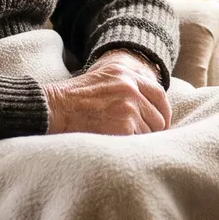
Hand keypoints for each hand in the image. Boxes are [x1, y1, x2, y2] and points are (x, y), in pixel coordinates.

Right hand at [41, 51, 170, 135]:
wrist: (56, 108)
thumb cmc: (75, 99)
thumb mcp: (103, 80)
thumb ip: (126, 86)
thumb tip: (150, 105)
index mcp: (127, 74)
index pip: (159, 94)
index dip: (163, 111)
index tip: (162, 123)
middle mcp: (131, 87)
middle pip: (158, 116)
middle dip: (153, 129)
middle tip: (141, 137)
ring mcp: (129, 106)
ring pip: (150, 131)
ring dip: (139, 139)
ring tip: (121, 139)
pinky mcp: (124, 125)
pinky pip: (138, 141)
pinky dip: (130, 145)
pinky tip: (116, 143)